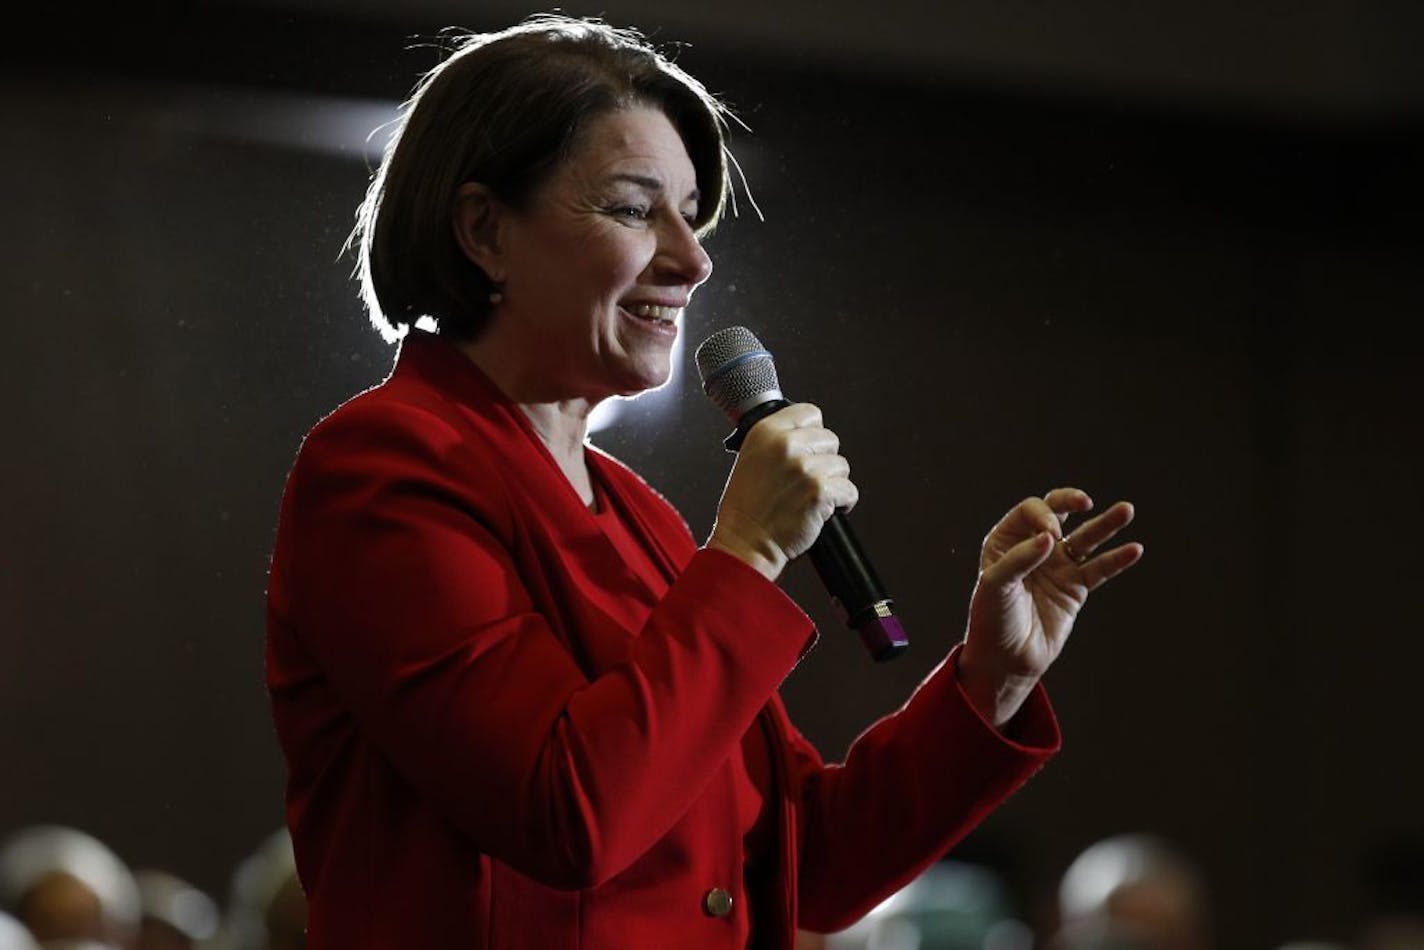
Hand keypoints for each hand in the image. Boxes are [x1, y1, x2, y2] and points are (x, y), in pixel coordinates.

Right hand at [706, 403, 857, 581]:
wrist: (746, 542)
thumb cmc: (745, 508)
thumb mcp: (751, 458)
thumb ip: (778, 441)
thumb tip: (807, 435)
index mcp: (766, 432)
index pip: (809, 413)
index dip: (814, 433)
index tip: (811, 448)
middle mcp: (785, 445)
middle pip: (830, 439)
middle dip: (824, 461)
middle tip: (808, 480)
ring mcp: (804, 467)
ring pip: (841, 466)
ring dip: (832, 483)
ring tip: (811, 497)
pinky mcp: (820, 491)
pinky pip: (849, 491)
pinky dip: (842, 503)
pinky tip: (824, 509)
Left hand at [958, 487, 1142, 726]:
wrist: (1006, 659)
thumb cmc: (991, 620)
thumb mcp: (995, 586)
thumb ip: (1020, 559)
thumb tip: (1052, 536)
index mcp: (1006, 541)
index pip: (1029, 512)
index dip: (1043, 517)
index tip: (1050, 537)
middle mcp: (1033, 548)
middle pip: (1057, 512)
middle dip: (1071, 501)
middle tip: (1085, 501)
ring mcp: (1057, 566)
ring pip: (1085, 538)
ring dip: (1106, 523)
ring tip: (1126, 509)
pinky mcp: (1075, 587)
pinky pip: (1099, 568)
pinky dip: (1117, 559)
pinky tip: (1134, 549)